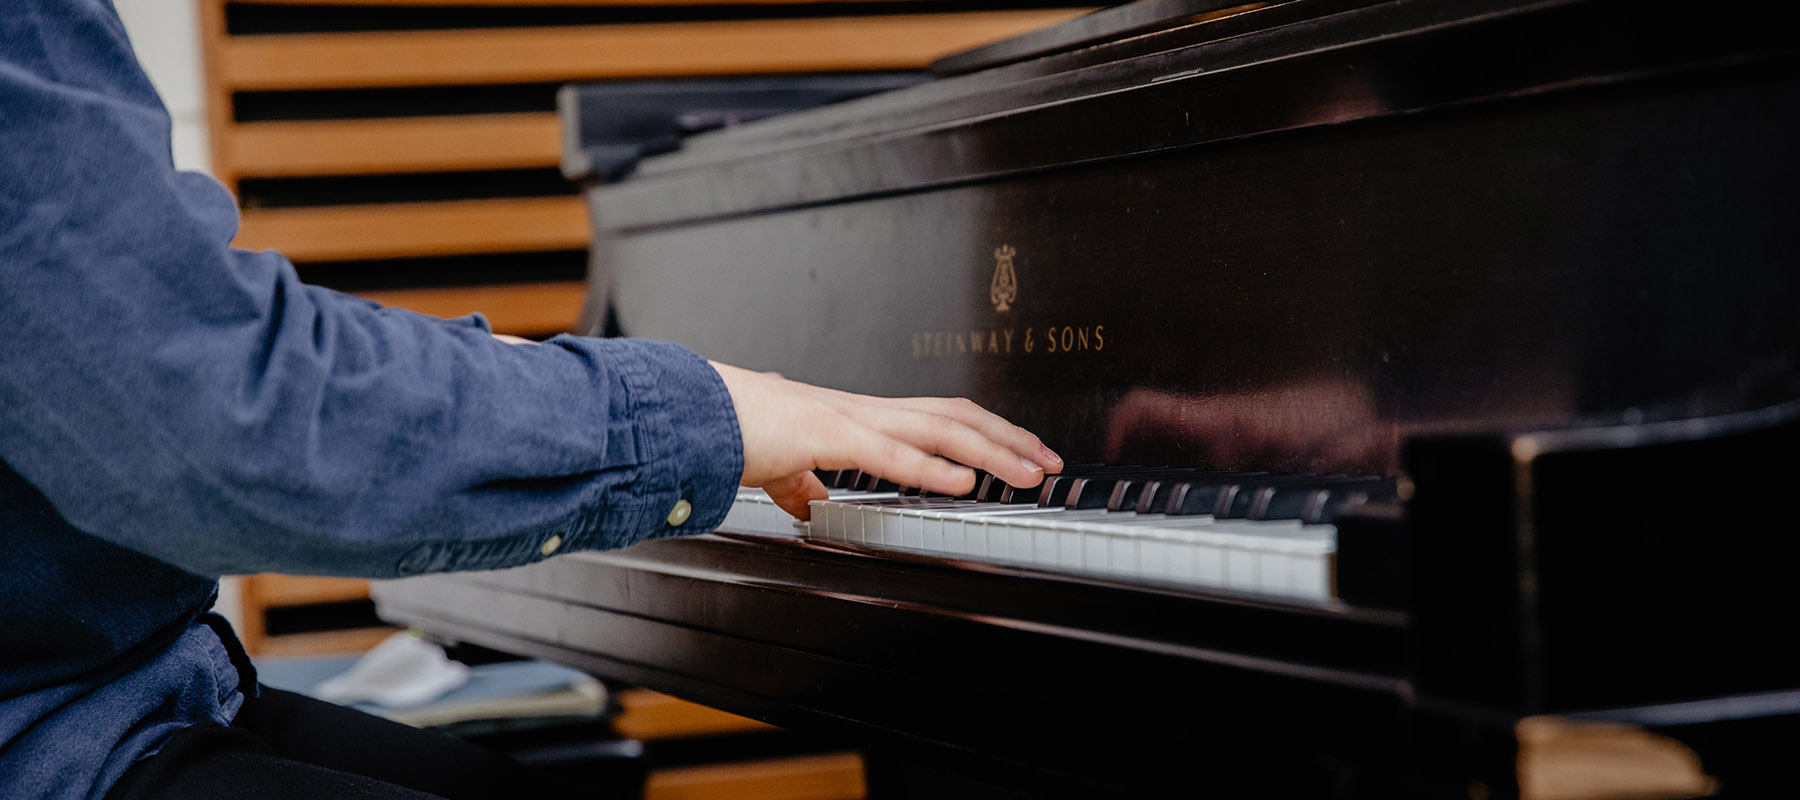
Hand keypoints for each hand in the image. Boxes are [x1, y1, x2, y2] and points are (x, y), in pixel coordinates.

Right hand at [710, 361, 1061, 518]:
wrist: (691, 413)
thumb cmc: (732, 431)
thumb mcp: (781, 465)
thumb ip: (802, 483)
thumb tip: (810, 501)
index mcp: (858, 417)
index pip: (939, 418)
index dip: (985, 433)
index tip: (1022, 455)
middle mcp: (864, 410)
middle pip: (955, 416)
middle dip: (1009, 439)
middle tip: (1050, 462)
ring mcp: (849, 418)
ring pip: (937, 428)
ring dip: (990, 451)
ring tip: (1028, 472)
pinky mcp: (825, 434)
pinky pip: (889, 452)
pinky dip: (931, 467)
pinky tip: (962, 482)